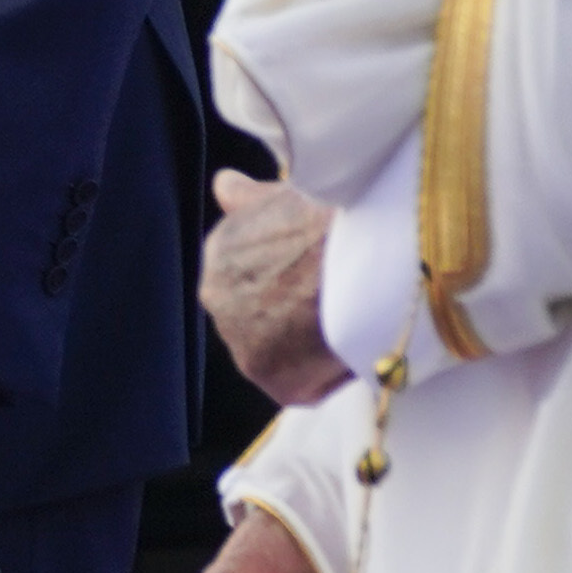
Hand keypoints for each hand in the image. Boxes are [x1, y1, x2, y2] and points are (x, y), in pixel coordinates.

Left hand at [201, 172, 347, 406]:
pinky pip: (306, 387)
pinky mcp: (274, 380)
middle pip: (263, 318)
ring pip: (285, 354)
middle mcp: (217, 299)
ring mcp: (241, 343)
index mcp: (218, 253)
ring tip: (351, 317)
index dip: (289, 282)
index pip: (251, 280)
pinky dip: (330, 375)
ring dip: (313, 345)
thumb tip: (225, 185)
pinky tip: (352, 346)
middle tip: (339, 296)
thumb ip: (245, 197)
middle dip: (295, 312)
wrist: (354, 249)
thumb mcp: (278, 195)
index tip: (318, 276)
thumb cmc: (325, 215)